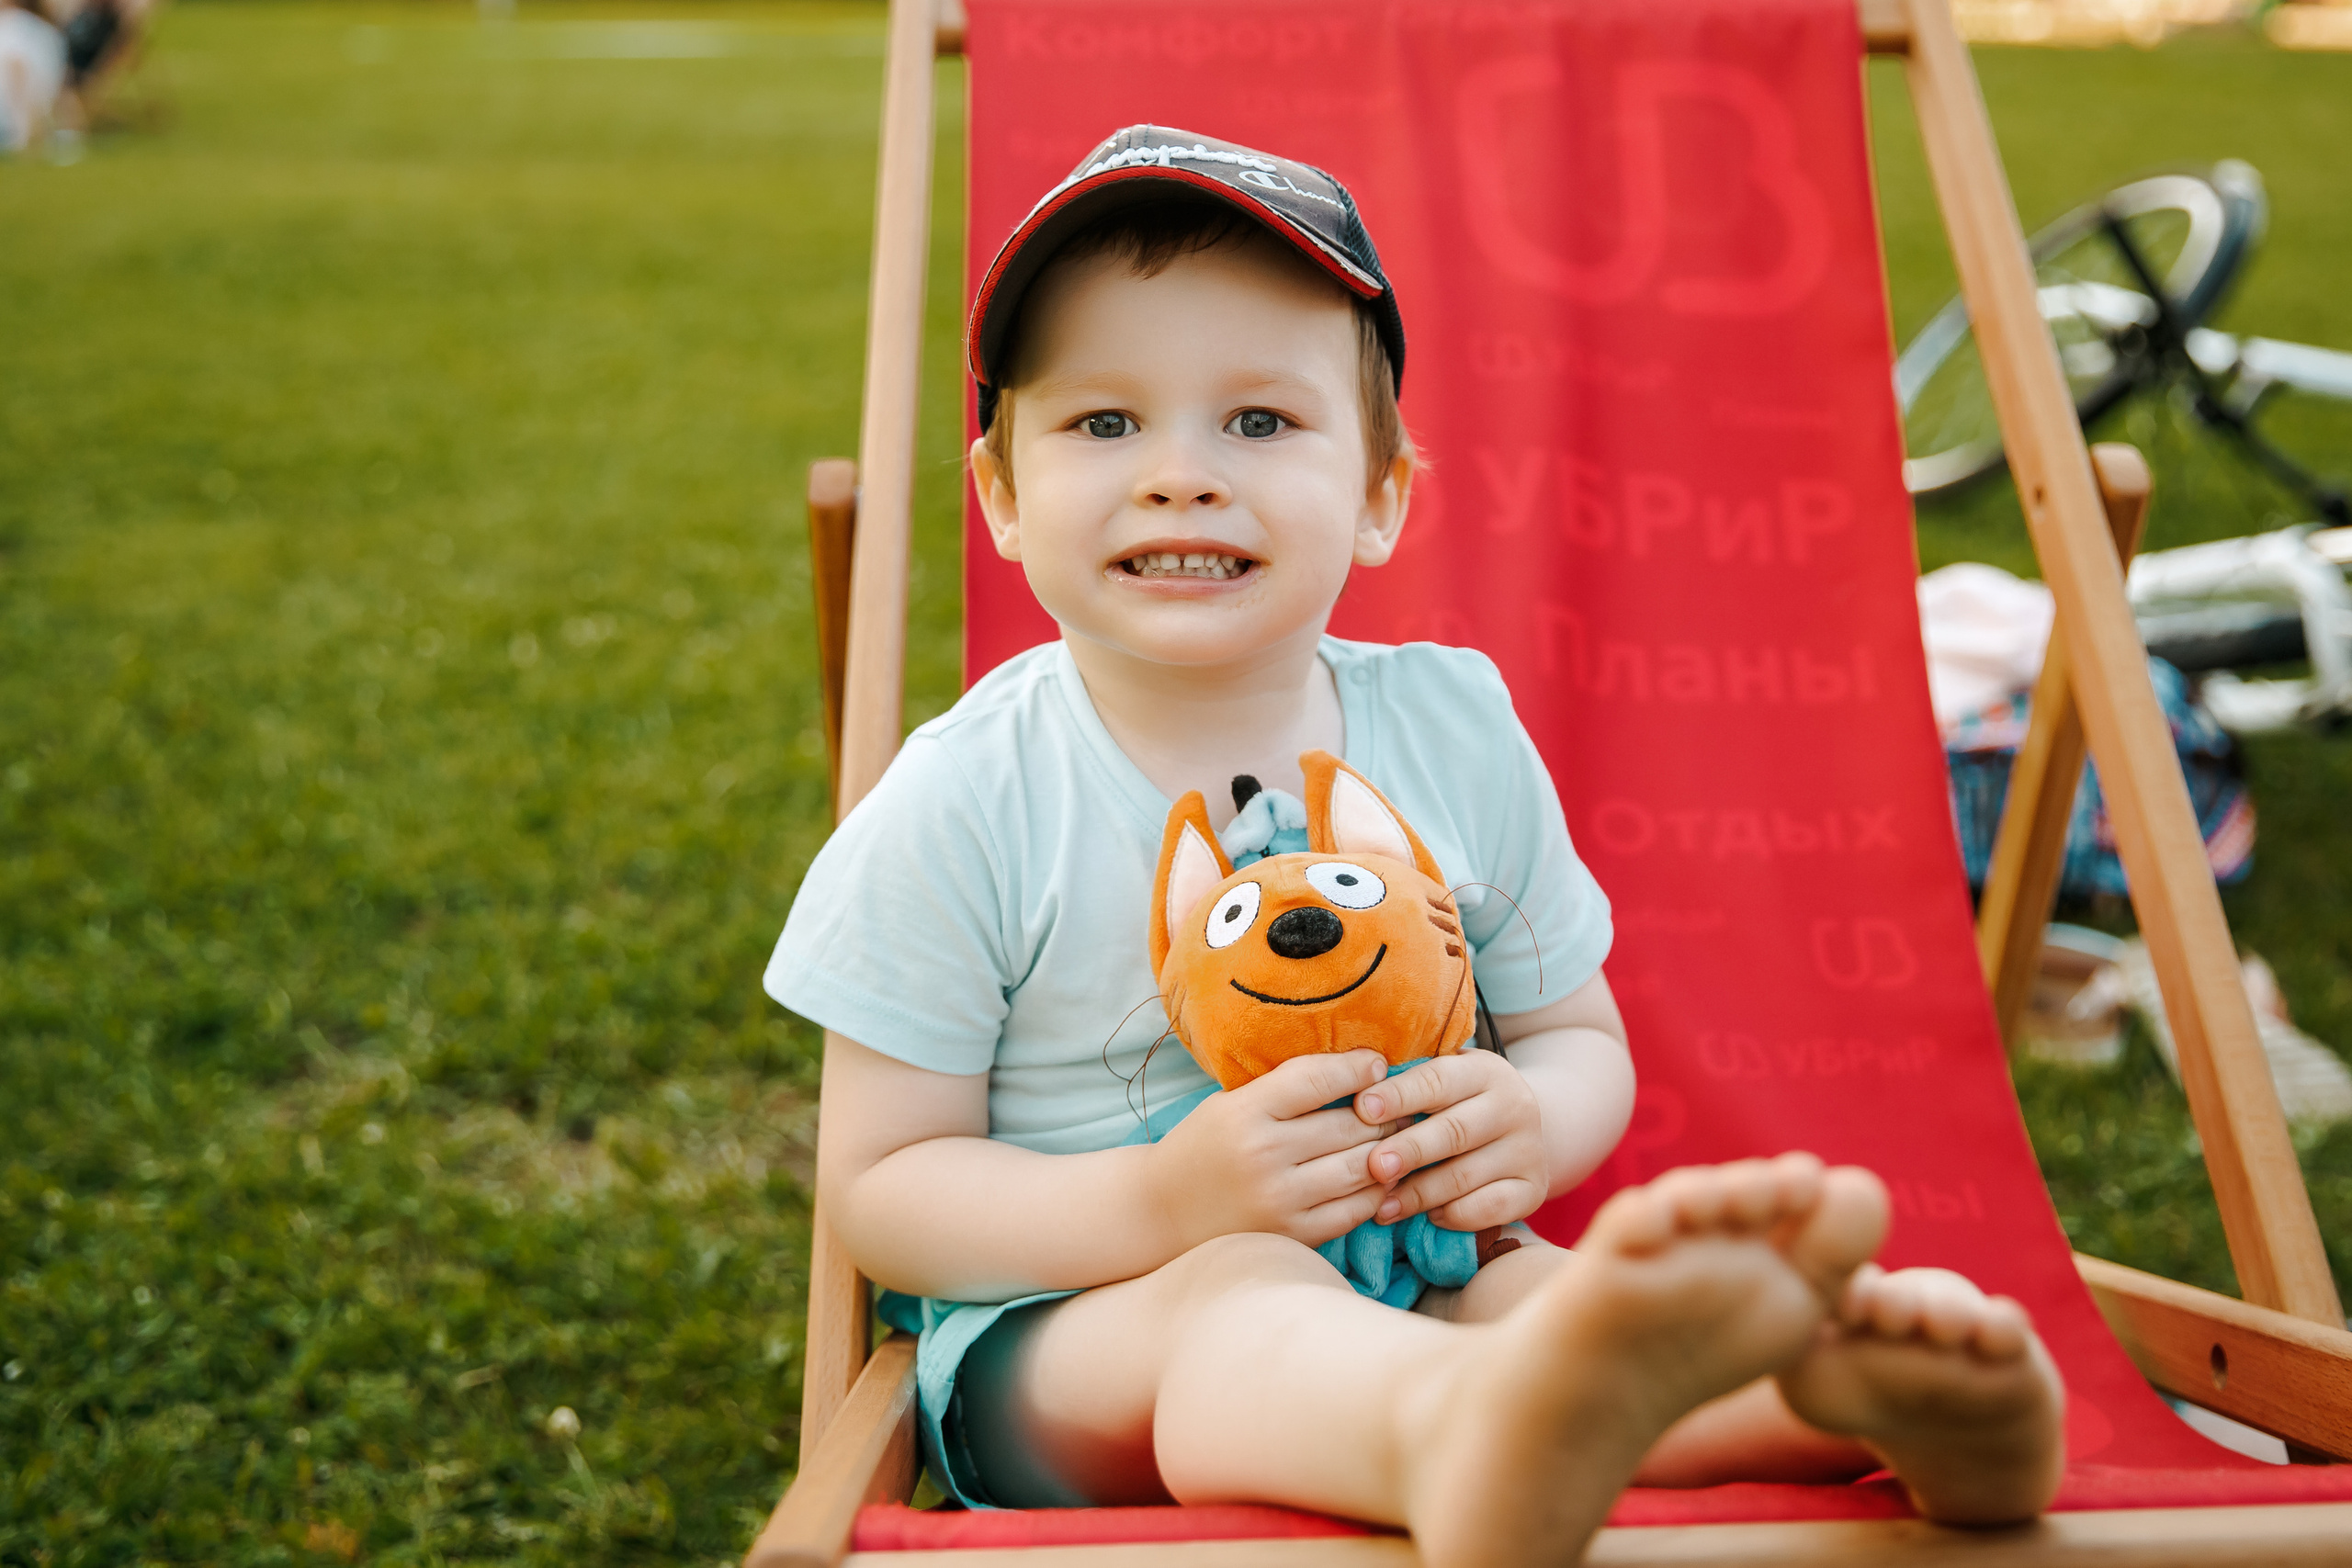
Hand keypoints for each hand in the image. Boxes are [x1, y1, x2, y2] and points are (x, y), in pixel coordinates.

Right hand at [1145, 1049, 1391, 1254]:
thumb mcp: (1231, 1103)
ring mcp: (1279, 1200)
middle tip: (1401, 1103)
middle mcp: (1263, 1155)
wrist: (1161, 1212)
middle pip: (1350, 1125)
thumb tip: (1357, 1070)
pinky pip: (1355, 1210)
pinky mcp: (1293, 1235)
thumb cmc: (1204, 1147)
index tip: (1377, 1064)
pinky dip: (1378, 1190)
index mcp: (1244, 1112)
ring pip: (1362, 1167)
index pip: (1317, 1079)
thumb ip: (1285, 1089)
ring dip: (1389, 1150)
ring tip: (1400, 1137)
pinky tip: (1381, 1176)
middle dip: (1384, 1112)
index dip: (1357, 1068)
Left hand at [1355, 1050, 1547, 1230]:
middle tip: (1373, 1166)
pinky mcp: (1534, 1188)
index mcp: (1484, 1070)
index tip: (1362, 1109)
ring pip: (1466, 1175)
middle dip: (1409, 1150)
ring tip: (1381, 1206)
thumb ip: (1405, 1084)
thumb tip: (1348, 1096)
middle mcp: (1514, 1105)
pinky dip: (1455, 1215)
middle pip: (1454, 1131)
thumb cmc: (1456, 1102)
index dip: (1399, 1095)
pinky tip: (1428, 1217)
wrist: (1518, 1127)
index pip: (1438, 1080)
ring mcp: (1528, 1149)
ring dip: (1419, 1194)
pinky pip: (1490, 1208)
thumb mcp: (1441, 1080)